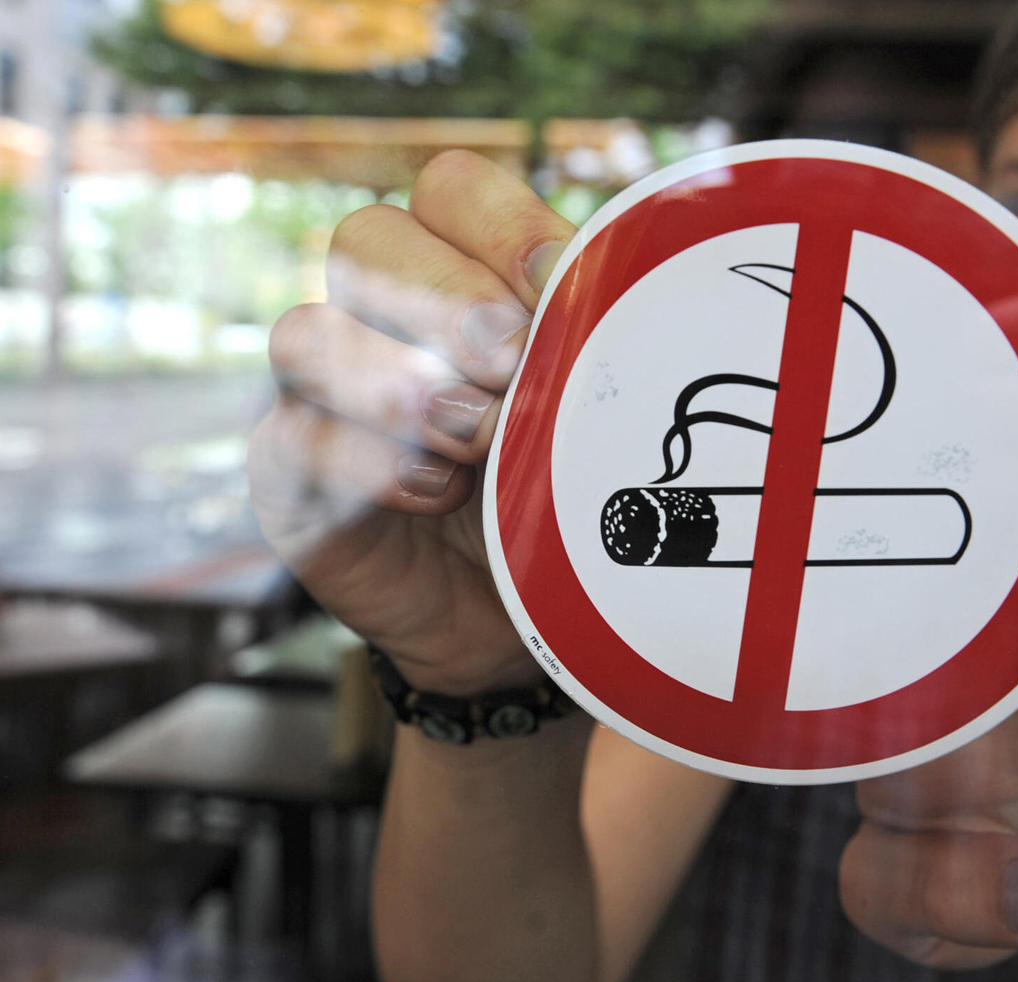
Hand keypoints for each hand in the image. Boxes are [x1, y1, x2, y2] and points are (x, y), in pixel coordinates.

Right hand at [248, 151, 575, 693]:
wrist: (528, 615)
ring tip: (474, 443)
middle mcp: (379, 318)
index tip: (557, 295)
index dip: (501, 229)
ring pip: (304, 332)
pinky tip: (435, 495)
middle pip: (366, 238)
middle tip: (512, 367)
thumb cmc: (561, 490)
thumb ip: (576, 334)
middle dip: (446, 301)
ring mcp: (322, 394)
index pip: (450, 188)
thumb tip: (563, 275)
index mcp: (462, 275)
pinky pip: (292, 438)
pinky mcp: (289, 473)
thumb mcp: (586, 406)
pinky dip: (369, 466)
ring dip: (398, 384)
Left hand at [839, 487, 1017, 968]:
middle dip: (971, 560)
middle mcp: (1003, 686)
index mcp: (920, 726)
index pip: (880, 700)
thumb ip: (947, 909)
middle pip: (982, 612)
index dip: (876, 695)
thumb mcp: (937, 915)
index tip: (876, 683)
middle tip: (957, 459)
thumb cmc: (986, 873)